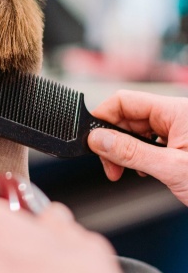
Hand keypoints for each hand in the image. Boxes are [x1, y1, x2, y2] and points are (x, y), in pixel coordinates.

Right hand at [88, 90, 187, 204]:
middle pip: (127, 117)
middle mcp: (176, 115)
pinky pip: (148, 142)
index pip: (124, 100)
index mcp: (176, 111)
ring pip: (135, 131)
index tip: (93, 141)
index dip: (103, 117)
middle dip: (113, 141)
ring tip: (126, 171)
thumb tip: (98, 139)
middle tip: (110, 166)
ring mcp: (178, 129)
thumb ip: (130, 152)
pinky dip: (138, 156)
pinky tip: (142, 170)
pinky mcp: (178, 142)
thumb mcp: (172, 168)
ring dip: (124, 151)